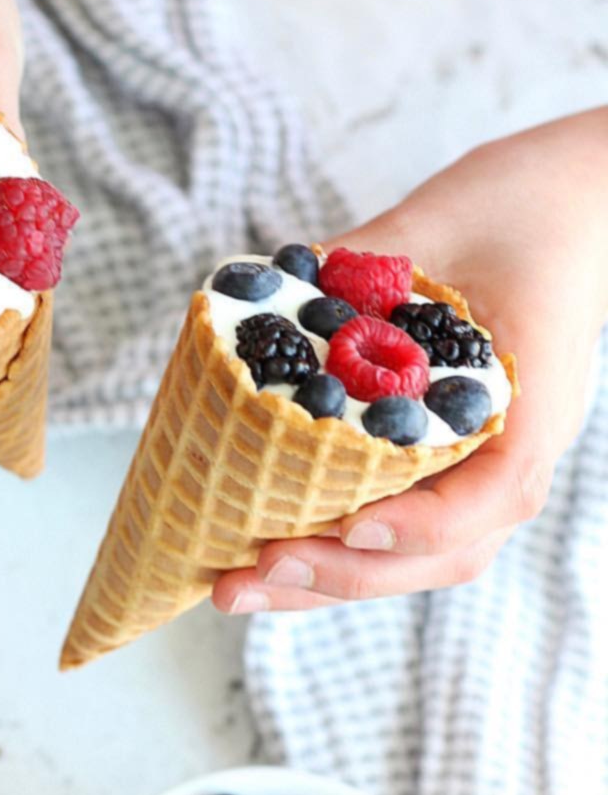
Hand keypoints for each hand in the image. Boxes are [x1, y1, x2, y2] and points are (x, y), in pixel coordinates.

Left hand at [213, 109, 607, 613]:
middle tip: (247, 576)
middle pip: (442, 552)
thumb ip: (358, 270)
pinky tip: (258, 552)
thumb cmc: (510, 207)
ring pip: (413, 559)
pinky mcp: (443, 467)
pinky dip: (328, 547)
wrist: (560, 205)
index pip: (493, 490)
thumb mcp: (435, 224)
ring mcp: (482, 469)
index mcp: (531, 402)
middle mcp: (512, 452)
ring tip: (233, 589)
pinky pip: (392, 524)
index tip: (350, 523)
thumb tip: (251, 303)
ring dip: (322, 582)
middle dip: (340, 575)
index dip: (420, 522)